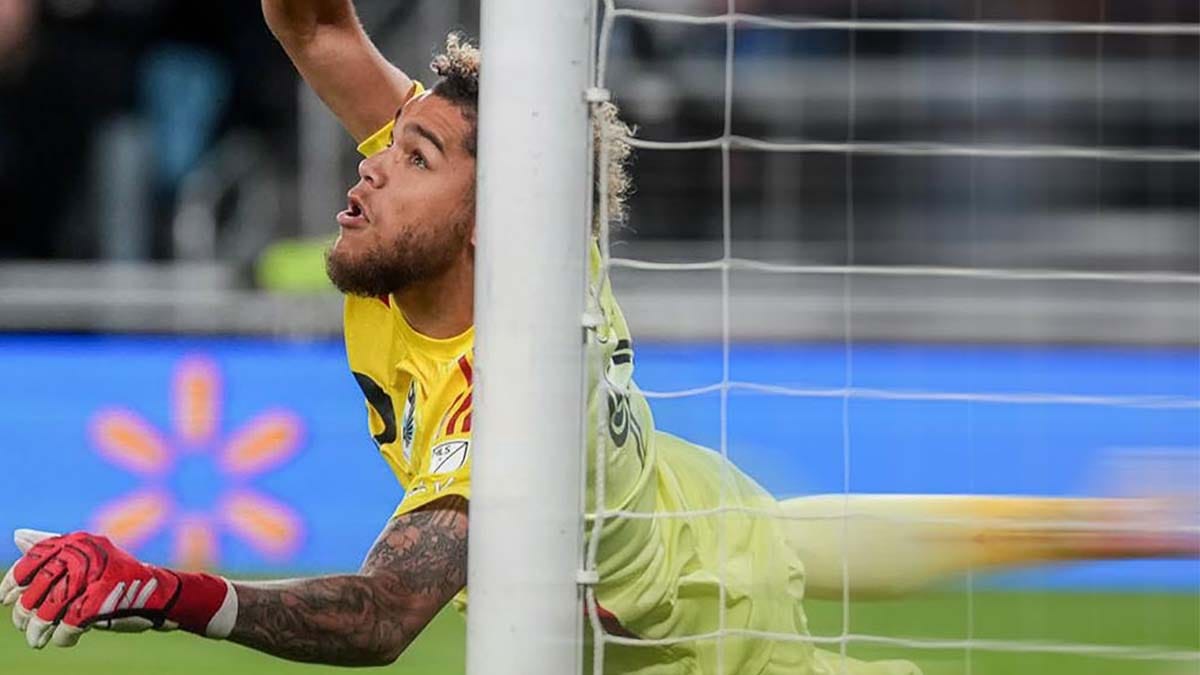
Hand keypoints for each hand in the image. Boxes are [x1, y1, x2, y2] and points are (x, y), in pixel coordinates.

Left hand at [1, 530, 235, 648]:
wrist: (161, 593)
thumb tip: (17, 535)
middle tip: (22, 626)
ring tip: (38, 640)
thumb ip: (54, 549)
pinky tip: (65, 640)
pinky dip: (63, 636)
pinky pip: (70, 623)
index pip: (35, 558)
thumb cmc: (118, 579)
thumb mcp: (86, 560)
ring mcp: (96, 577)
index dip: (13, 580)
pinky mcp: (103, 600)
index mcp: (80, 543)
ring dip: (40, 629)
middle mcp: (87, 555)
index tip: (4, 598)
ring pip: (51, 607)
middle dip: (24, 611)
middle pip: (39, 585)